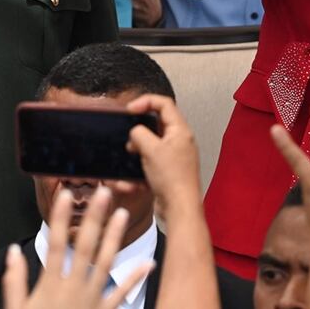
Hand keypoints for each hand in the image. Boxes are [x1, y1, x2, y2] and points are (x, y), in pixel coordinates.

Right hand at [2, 186, 150, 308]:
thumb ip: (15, 281)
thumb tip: (13, 252)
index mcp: (50, 285)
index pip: (55, 244)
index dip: (60, 218)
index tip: (66, 195)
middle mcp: (73, 287)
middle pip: (85, 246)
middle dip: (94, 218)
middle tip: (104, 192)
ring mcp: (91, 299)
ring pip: (105, 262)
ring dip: (114, 237)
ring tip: (123, 214)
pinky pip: (121, 294)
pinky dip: (134, 279)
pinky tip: (148, 263)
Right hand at [126, 95, 202, 215]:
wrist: (179, 209)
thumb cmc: (170, 177)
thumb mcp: (152, 150)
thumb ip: (140, 134)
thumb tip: (135, 132)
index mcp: (180, 130)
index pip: (164, 104)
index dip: (146, 101)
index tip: (129, 109)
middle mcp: (180, 141)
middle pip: (156, 126)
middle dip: (138, 133)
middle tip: (129, 142)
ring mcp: (174, 158)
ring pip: (150, 148)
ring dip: (136, 154)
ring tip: (129, 163)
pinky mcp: (167, 173)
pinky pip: (148, 166)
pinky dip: (138, 173)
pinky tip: (130, 184)